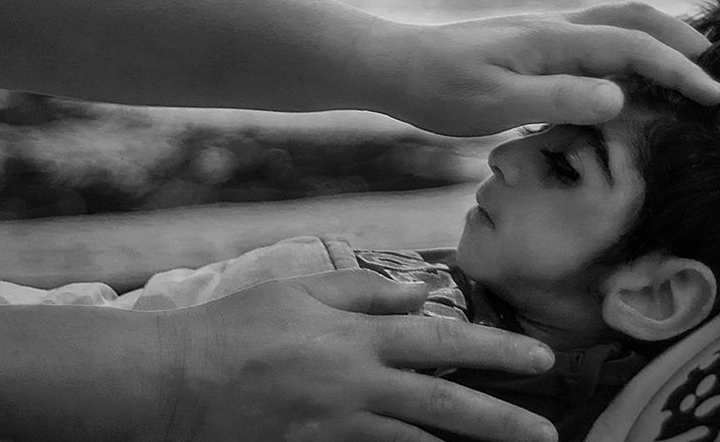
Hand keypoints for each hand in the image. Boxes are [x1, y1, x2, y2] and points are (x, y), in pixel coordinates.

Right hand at [150, 269, 556, 441]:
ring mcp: (335, 426)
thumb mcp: (298, 292)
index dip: (495, 350)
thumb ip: (362, 292)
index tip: (540, 359)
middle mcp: (353, 382)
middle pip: (441, 401)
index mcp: (353, 335)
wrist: (173, 382)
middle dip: (501, 418)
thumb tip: (419, 292)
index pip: (440, 339)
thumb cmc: (235, 328)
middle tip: (546, 433)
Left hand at [377, 2, 719, 135]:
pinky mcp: (530, 45)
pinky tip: (623, 76)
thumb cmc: (438, 89)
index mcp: (552, 41)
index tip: (717, 98)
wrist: (395, 68)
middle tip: (713, 74)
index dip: (679, 71)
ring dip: (655, 39)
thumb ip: (556, 101)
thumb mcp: (494, 103)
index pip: (633, 48)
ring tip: (683, 68)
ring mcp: (542, 33)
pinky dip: (624, 48)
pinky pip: (592, 38)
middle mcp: (554, 28)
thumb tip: (621, 100)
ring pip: (615, 22)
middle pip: (634, 18)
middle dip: (680, 41)